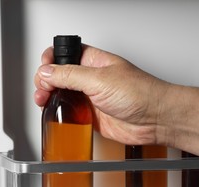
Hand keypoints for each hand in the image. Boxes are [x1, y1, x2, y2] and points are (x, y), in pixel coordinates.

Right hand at [34, 45, 171, 144]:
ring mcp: (91, 97)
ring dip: (50, 98)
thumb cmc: (140, 93)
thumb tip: (47, 72)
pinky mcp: (92, 115)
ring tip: (44, 102)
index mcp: (93, 60)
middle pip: (59, 75)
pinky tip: (57, 115)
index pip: (64, 54)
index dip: (50, 60)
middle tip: (43, 90)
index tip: (44, 70)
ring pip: (63, 95)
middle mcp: (90, 77)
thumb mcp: (99, 79)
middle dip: (46, 81)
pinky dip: (61, 115)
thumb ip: (70, 76)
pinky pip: (71, 114)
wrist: (155, 119)